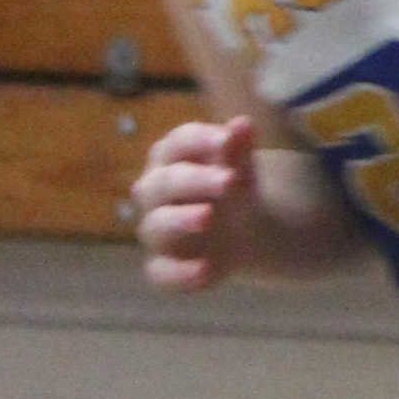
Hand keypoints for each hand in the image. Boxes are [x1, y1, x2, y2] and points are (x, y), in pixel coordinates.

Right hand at [127, 113, 265, 290]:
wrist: (245, 232)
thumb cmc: (234, 188)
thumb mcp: (242, 169)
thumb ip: (239, 150)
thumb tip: (242, 123)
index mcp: (171, 157)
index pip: (178, 143)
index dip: (201, 140)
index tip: (229, 139)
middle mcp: (154, 191)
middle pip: (164, 182)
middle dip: (194, 180)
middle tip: (229, 181)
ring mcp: (157, 229)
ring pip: (156, 225)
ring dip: (180, 220)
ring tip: (208, 217)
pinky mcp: (164, 265)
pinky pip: (160, 273)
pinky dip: (180, 275)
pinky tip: (207, 272)